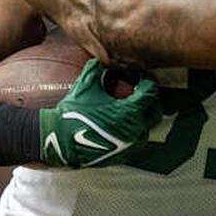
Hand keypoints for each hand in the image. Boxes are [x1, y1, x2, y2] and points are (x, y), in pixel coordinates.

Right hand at [38, 59, 160, 167]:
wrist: (60, 141)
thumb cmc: (73, 115)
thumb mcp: (85, 86)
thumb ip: (97, 69)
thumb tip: (102, 60)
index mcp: (129, 112)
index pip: (150, 93)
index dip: (147, 82)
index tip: (142, 77)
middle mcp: (134, 130)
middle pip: (155, 113)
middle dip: (150, 102)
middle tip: (140, 93)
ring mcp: (129, 145)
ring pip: (146, 129)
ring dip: (142, 118)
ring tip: (131, 110)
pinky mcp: (122, 155)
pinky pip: (136, 142)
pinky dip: (133, 132)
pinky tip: (122, 124)